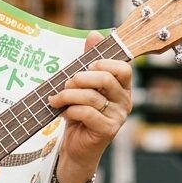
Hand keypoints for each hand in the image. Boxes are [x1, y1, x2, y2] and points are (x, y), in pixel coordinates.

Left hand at [47, 31, 132, 182]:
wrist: (76, 148)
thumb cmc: (79, 115)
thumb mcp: (83, 86)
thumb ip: (89, 61)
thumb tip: (94, 34)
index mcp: (122, 87)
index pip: (122, 68)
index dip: (103, 63)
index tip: (86, 66)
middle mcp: (125, 101)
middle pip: (106, 79)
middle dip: (80, 78)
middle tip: (65, 84)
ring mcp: (118, 117)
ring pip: (92, 96)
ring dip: (68, 96)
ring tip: (56, 99)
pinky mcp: (108, 130)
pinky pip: (86, 113)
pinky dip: (70, 110)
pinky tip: (63, 113)